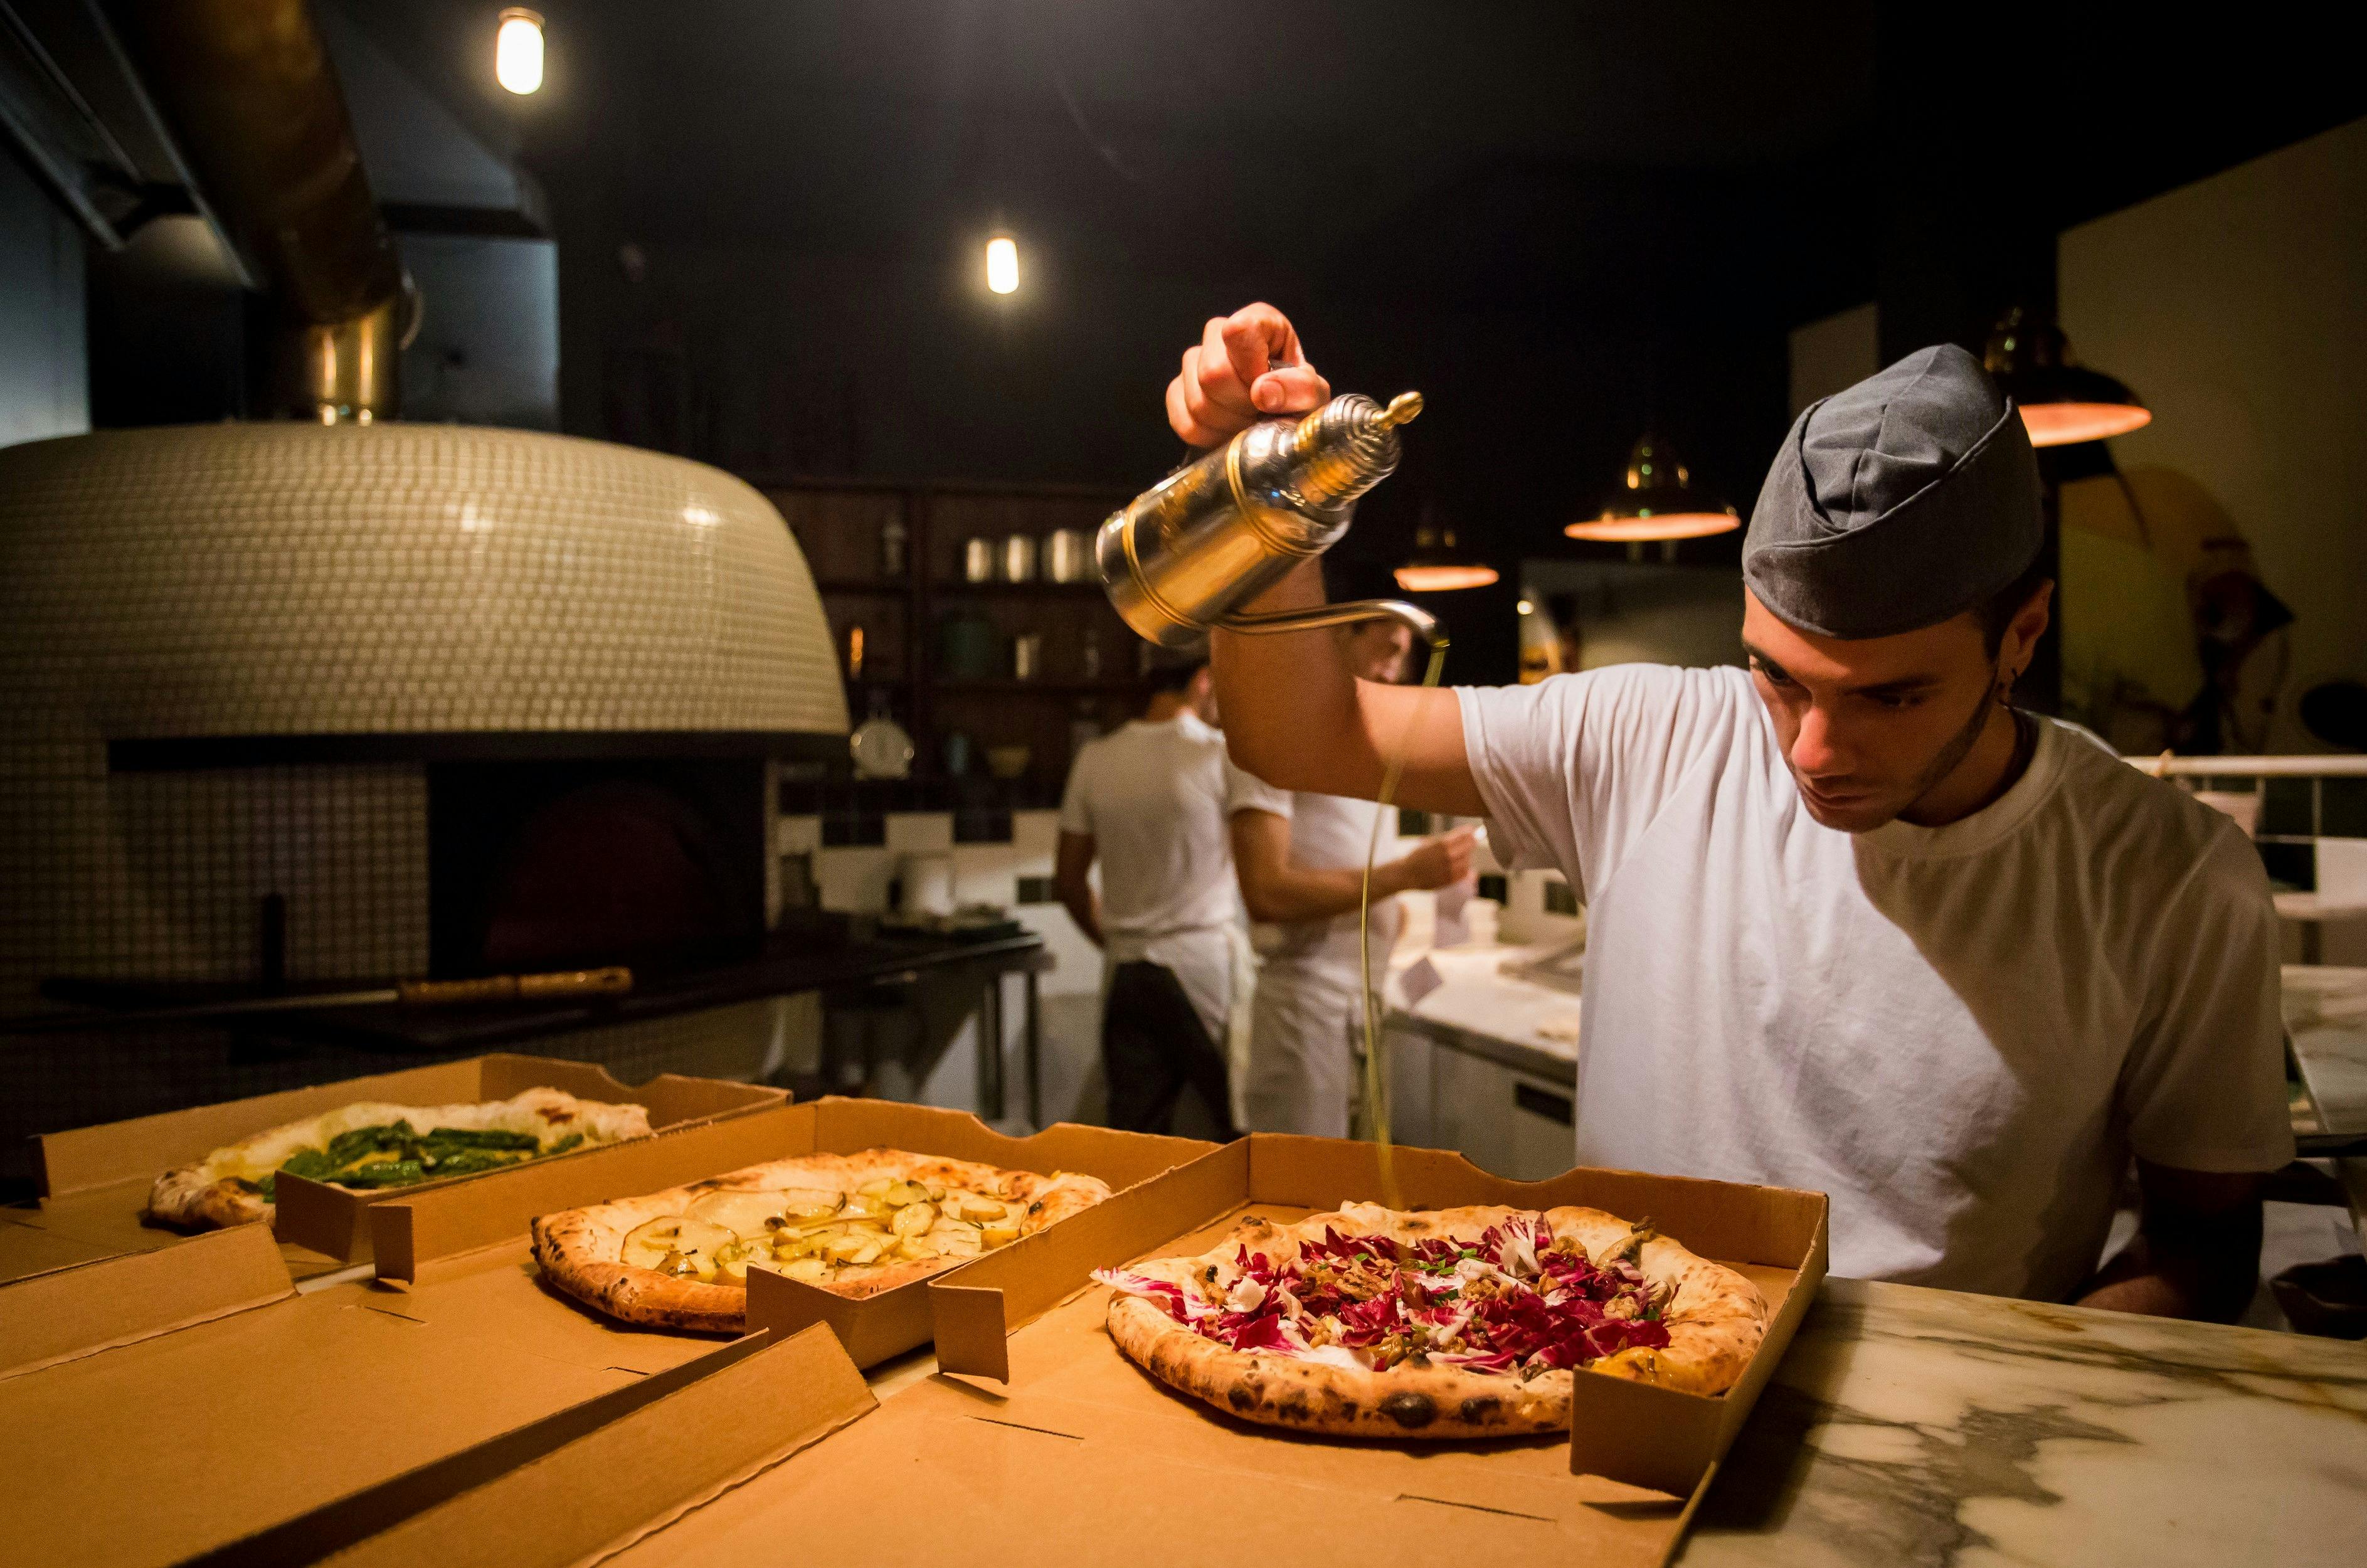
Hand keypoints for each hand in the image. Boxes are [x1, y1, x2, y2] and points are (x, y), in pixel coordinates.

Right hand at [1165, 303, 1331, 446]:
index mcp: (1257, 322)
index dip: (1251, 369)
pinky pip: (1185, 421)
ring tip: (1248, 424)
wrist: (1277, 420)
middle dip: (1241, 406)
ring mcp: (1192, 362)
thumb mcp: (1312, 394)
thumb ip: (1300, 388)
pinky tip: (1228, 431)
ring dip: (1228, 426)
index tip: (1266, 390)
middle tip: (1260, 415)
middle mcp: (1218, 333)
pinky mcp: (1176, 392)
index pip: (1238, 331)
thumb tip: (1262, 392)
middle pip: (1213, 373)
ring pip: (1198, 402)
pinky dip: (1210, 437)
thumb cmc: (1296, 399)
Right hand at [1385, 827, 1475, 893]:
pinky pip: (1463, 873)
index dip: (1469, 833)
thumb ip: (1446, 840)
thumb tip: (1463, 835)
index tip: (1472, 831)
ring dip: (1467, 856)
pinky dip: (1465, 868)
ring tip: (1465, 853)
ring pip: (1467, 860)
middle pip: (1467, 847)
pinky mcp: (1449, 879)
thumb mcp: (1429, 844)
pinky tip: (1463, 865)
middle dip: (1471, 842)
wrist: (1407, 874)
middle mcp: (1447, 856)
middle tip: (1473, 840)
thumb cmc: (1417, 857)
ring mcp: (1449, 868)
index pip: (1462, 836)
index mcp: (1441, 844)